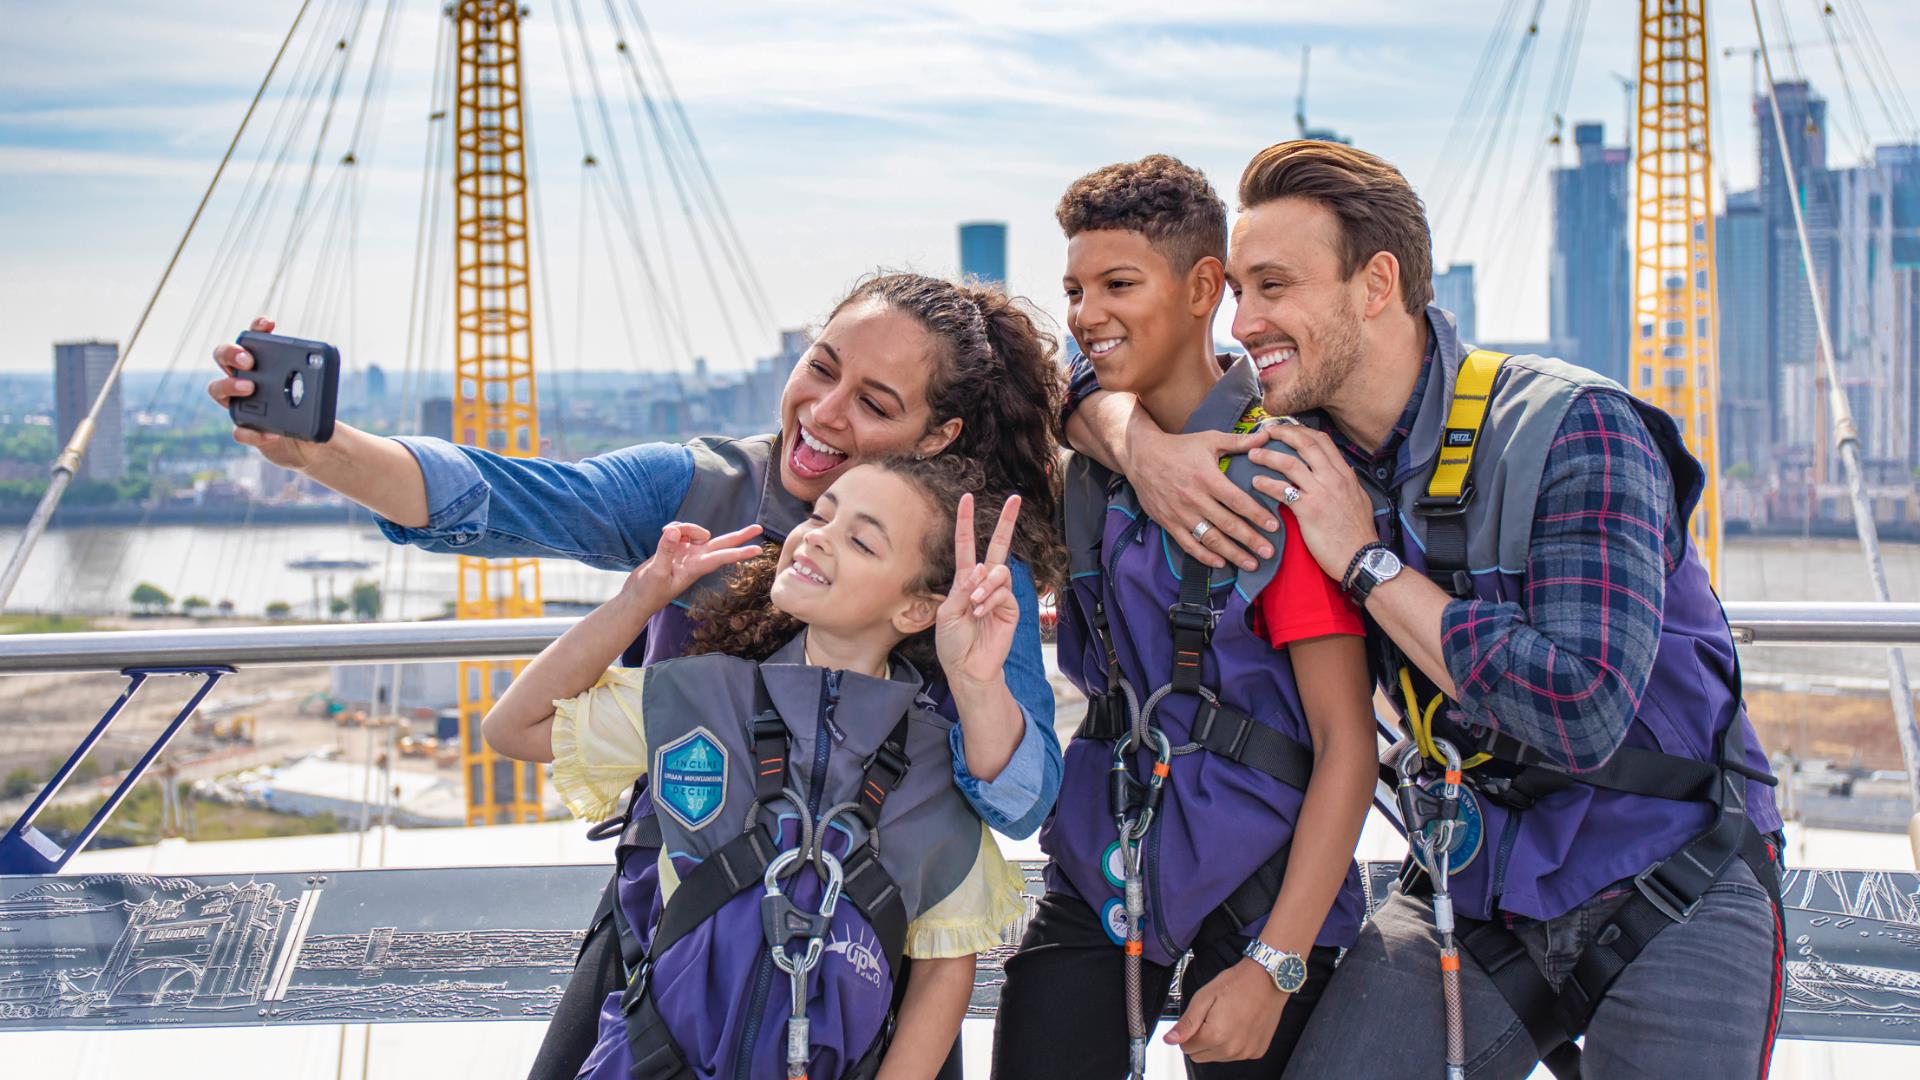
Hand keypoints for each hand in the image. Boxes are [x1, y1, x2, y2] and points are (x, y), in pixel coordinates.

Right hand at [209, 316, 315, 469]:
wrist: (307, 441)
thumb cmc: (306, 409)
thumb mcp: (314, 392)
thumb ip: (314, 379)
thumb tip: (321, 363)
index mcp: (260, 365)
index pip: (252, 339)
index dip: (257, 328)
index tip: (269, 324)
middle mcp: (243, 379)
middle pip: (222, 357)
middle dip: (231, 353)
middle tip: (248, 361)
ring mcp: (240, 404)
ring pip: (217, 390)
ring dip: (230, 385)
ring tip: (250, 388)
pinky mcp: (245, 430)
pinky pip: (239, 431)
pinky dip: (253, 432)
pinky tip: (271, 433)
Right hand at [625, 522, 763, 605]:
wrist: (636, 599)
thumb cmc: (648, 593)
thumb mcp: (656, 572)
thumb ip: (666, 550)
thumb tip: (674, 531)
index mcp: (695, 568)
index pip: (722, 557)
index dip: (740, 552)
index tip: (758, 550)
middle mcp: (695, 559)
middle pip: (721, 543)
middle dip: (739, 536)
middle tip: (759, 528)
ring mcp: (686, 553)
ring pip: (696, 530)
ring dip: (685, 526)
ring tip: (666, 533)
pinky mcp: (676, 549)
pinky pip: (681, 530)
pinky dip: (674, 528)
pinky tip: (663, 534)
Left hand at [935, 493, 1021, 687]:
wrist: (967, 668)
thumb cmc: (953, 642)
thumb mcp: (947, 613)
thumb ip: (963, 589)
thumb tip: (980, 569)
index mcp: (964, 580)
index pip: (966, 545)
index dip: (965, 522)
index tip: (967, 498)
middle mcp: (983, 583)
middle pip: (998, 546)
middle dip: (1006, 522)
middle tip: (1015, 499)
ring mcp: (999, 594)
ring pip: (999, 572)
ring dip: (986, 585)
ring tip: (975, 605)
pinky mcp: (1010, 608)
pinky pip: (1004, 592)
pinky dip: (991, 600)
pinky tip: (981, 614)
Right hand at [1124, 419, 1277, 572]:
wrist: (1141, 456)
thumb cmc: (1179, 447)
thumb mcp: (1209, 439)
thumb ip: (1239, 441)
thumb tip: (1267, 436)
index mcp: (1207, 478)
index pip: (1237, 501)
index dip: (1257, 515)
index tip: (1274, 527)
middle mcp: (1195, 499)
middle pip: (1228, 524)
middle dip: (1250, 540)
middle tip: (1269, 553)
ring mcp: (1181, 513)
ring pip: (1210, 538)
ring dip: (1232, 553)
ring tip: (1251, 564)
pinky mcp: (1169, 522)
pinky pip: (1189, 544)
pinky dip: (1205, 556)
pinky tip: (1221, 563)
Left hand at [1163, 958, 1289, 1062]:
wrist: (1268, 979)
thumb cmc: (1237, 983)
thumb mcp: (1204, 997)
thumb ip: (1186, 1023)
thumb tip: (1169, 1040)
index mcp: (1215, 1036)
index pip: (1186, 1047)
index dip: (1188, 1031)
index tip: (1199, 1017)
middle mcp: (1231, 1049)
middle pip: (1200, 1056)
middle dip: (1200, 1039)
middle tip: (1211, 1017)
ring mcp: (1246, 1052)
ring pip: (1217, 1056)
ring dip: (1217, 1043)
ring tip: (1227, 1019)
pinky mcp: (1257, 1051)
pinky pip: (1236, 1055)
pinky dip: (1233, 1044)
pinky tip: (1239, 1025)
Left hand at [1248, 426, 1379, 585]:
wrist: (1361, 558)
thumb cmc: (1358, 534)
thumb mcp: (1358, 500)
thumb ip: (1345, 483)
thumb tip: (1339, 470)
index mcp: (1345, 474)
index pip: (1322, 440)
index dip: (1300, 430)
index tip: (1284, 429)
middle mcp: (1334, 478)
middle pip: (1305, 443)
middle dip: (1281, 433)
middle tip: (1263, 432)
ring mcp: (1321, 492)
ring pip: (1290, 463)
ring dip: (1267, 456)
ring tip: (1252, 455)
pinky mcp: (1309, 510)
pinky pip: (1282, 490)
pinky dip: (1266, 483)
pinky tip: (1256, 483)